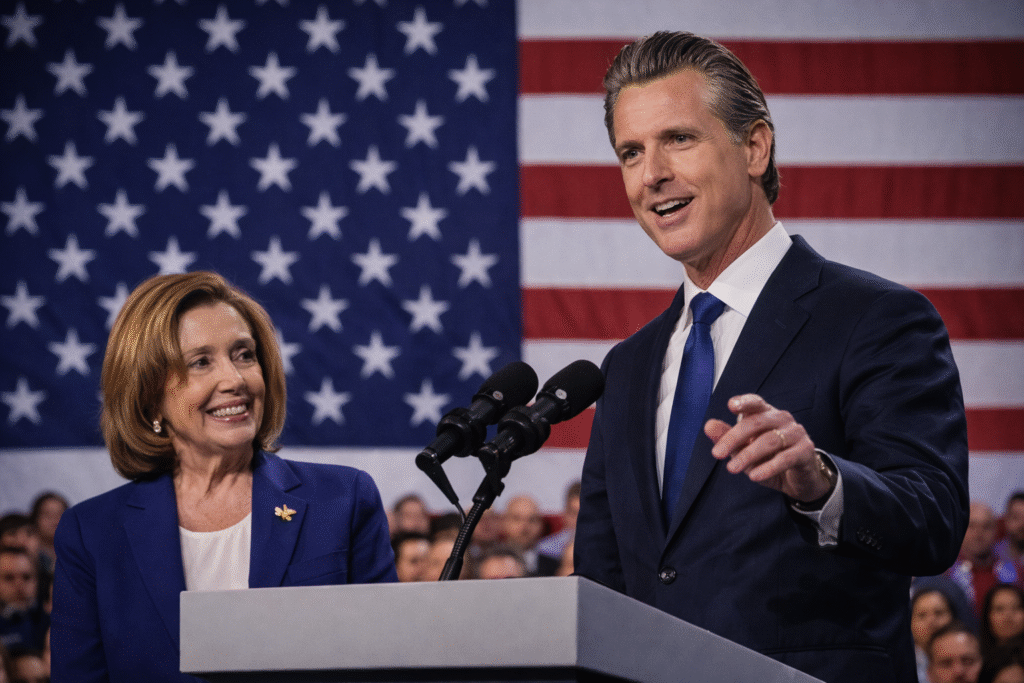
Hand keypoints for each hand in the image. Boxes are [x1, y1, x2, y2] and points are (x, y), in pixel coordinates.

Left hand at [705, 394, 830, 502]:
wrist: (797, 479)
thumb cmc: (768, 459)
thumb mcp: (744, 449)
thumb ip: (727, 437)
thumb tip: (708, 426)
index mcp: (766, 413)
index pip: (755, 402)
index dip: (744, 402)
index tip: (730, 405)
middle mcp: (782, 419)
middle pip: (756, 423)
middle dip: (734, 438)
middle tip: (717, 454)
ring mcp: (796, 433)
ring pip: (770, 441)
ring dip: (748, 455)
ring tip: (732, 468)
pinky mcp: (806, 451)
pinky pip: (786, 458)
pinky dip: (768, 467)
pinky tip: (754, 476)